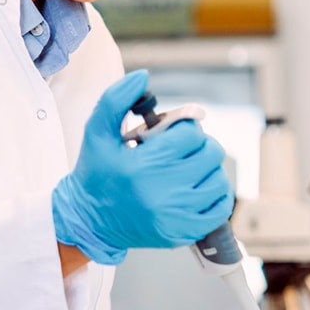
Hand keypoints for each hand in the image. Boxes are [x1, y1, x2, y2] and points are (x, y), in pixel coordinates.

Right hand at [51, 71, 233, 264]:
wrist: (89, 220)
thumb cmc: (96, 172)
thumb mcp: (97, 132)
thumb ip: (116, 98)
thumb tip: (142, 76)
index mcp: (143, 165)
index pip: (191, 134)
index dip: (184, 128)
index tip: (171, 135)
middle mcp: (162, 192)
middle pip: (210, 154)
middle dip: (198, 146)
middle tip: (180, 151)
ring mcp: (175, 216)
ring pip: (219, 180)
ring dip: (207, 170)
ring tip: (186, 170)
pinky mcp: (183, 233)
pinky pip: (220, 208)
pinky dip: (215, 195)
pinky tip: (196, 188)